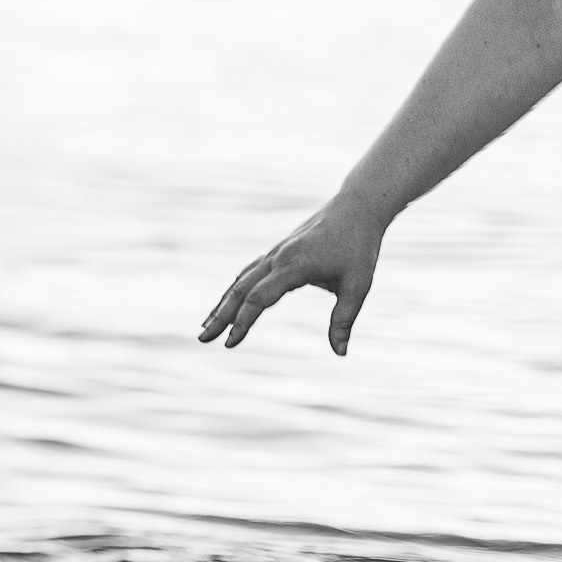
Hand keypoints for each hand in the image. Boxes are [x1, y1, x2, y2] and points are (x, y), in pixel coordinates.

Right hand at [199, 194, 390, 354]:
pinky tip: (227, 302)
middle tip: (202, 339)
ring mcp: (274, 254)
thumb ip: (344, 319)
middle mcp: (277, 258)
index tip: (230, 344)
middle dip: (220, 316)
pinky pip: (248, 273)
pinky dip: (234, 290)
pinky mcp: (276, 252)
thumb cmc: (359, 247)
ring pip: (240, 281)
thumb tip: (340, 352)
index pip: (259, 298)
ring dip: (222, 304)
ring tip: (205, 326)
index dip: (243, 322)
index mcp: (293, 266)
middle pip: (240, 290)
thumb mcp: (358, 286)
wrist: (357, 208)